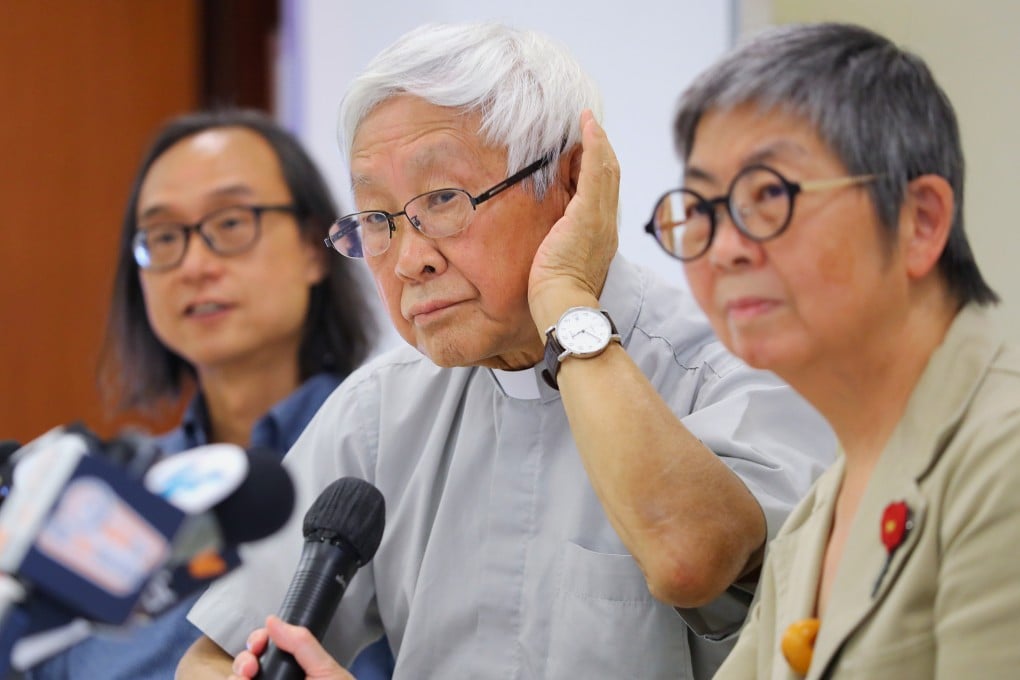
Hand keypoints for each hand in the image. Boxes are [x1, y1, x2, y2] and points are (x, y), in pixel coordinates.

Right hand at [229, 616, 354, 679]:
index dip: (257, 642)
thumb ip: (301, 644)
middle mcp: (278, 679)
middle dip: (243, 661)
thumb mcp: (325, 669)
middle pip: (246, 666)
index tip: (258, 644)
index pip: (267, 648)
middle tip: (250, 667)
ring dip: (236, 678)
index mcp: (294, 667)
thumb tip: (273, 621)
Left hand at [529, 109, 620, 326]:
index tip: (587, 149)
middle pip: (610, 176)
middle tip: (588, 125)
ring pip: (605, 169)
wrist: (563, 305)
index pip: (603, 193)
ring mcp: (599, 217)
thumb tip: (549, 237)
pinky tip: (587, 125)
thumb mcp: (558, 262)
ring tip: (586, 119)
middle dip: (601, 148)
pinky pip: (595, 171)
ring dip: (597, 140)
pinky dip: (593, 145)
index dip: (598, 167)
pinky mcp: (587, 214)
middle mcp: (606, 223)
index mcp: (600, 235)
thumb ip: (558, 244)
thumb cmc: (556, 293)